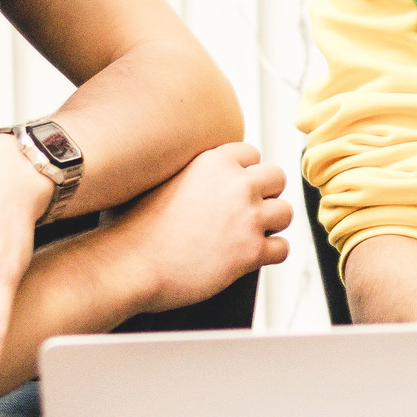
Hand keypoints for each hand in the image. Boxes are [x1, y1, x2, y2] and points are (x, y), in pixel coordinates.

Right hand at [111, 142, 293, 309]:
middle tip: (247, 212)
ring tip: (249, 235)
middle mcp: (237, 185)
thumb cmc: (138, 226)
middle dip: (266, 194)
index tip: (234, 189)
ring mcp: (247, 218)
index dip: (244, 173)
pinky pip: (282, 248)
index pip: (252, 154)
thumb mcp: (165, 179)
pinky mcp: (251, 252)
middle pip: (277, 178)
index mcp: (214, 161)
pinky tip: (250, 257)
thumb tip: (213, 178)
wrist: (131, 263)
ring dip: (271, 225)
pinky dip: (270, 254)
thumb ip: (198, 174)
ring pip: (286, 213)